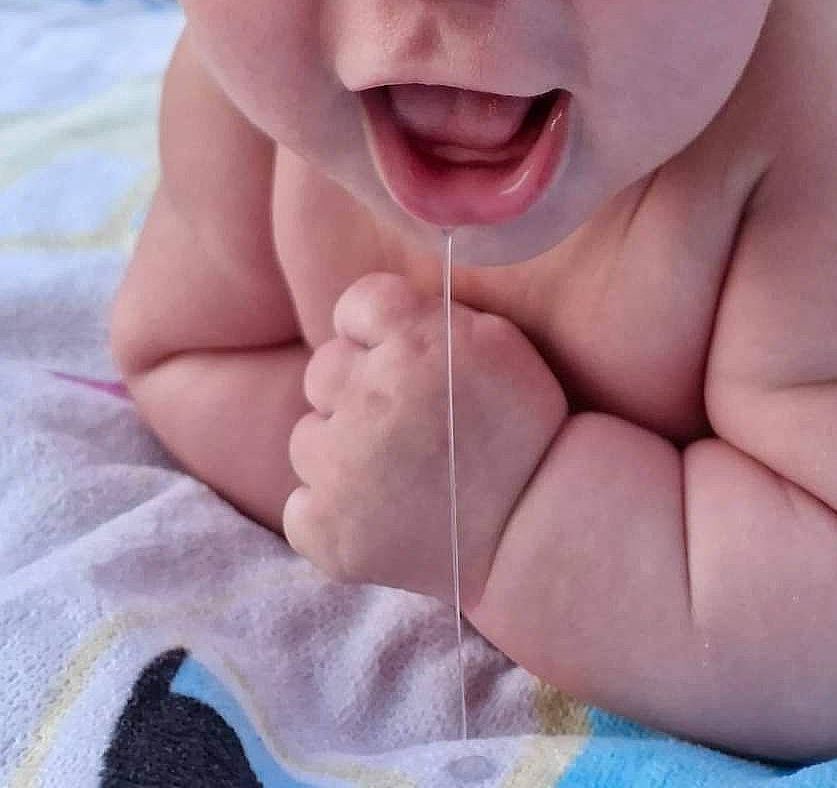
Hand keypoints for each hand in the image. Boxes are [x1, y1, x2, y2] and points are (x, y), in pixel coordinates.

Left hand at [285, 273, 566, 603]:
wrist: (537, 529)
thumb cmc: (524, 430)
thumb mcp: (495, 341)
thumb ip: (428, 316)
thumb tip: (375, 313)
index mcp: (413, 342)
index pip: (357, 305)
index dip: (375, 329)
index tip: (396, 354)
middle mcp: (369, 398)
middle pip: (323, 370)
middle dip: (356, 390)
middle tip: (403, 424)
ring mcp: (342, 469)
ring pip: (308, 439)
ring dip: (340, 451)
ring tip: (396, 474)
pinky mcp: (329, 532)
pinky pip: (299, 508)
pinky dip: (329, 514)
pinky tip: (377, 517)